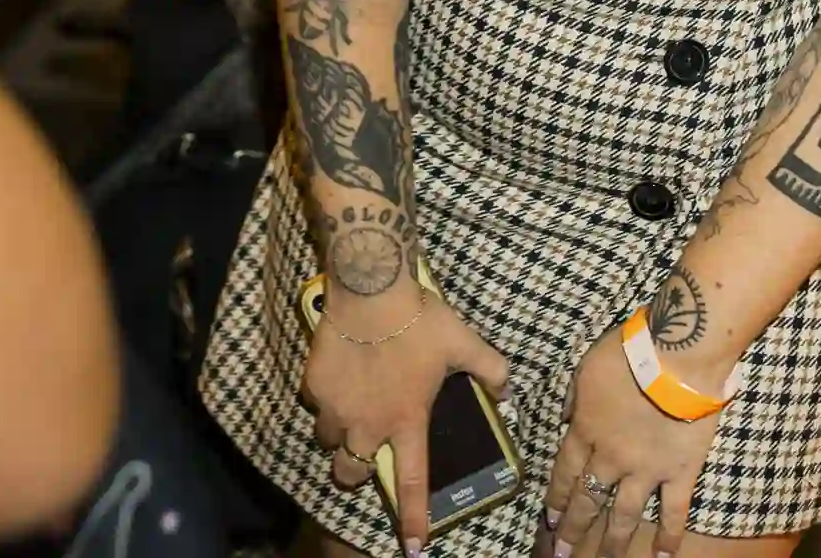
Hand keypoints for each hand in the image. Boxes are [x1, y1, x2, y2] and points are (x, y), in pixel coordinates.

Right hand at [303, 283, 509, 554]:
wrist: (371, 288)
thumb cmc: (420, 319)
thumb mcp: (465, 343)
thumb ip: (490, 371)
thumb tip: (507, 390)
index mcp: (406, 422)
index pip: (411, 483)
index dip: (414, 518)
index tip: (414, 547)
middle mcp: (367, 425)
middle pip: (350, 474)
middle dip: (355, 473)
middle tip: (365, 450)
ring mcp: (335, 408)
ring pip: (328, 441)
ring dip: (339, 435)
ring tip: (351, 409)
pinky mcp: (313, 385)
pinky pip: (315, 404)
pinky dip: (326, 398)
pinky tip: (339, 376)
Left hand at [539, 324, 723, 557]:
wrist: (675, 355)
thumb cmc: (628, 353)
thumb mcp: (586, 368)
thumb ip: (574, 398)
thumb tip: (564, 419)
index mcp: (587, 430)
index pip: (565, 471)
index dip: (556, 497)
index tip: (550, 519)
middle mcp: (611, 459)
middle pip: (589, 499)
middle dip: (574, 528)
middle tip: (563, 552)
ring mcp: (646, 470)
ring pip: (625, 514)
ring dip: (613, 542)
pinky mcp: (680, 473)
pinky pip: (675, 511)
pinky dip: (670, 536)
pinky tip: (664, 557)